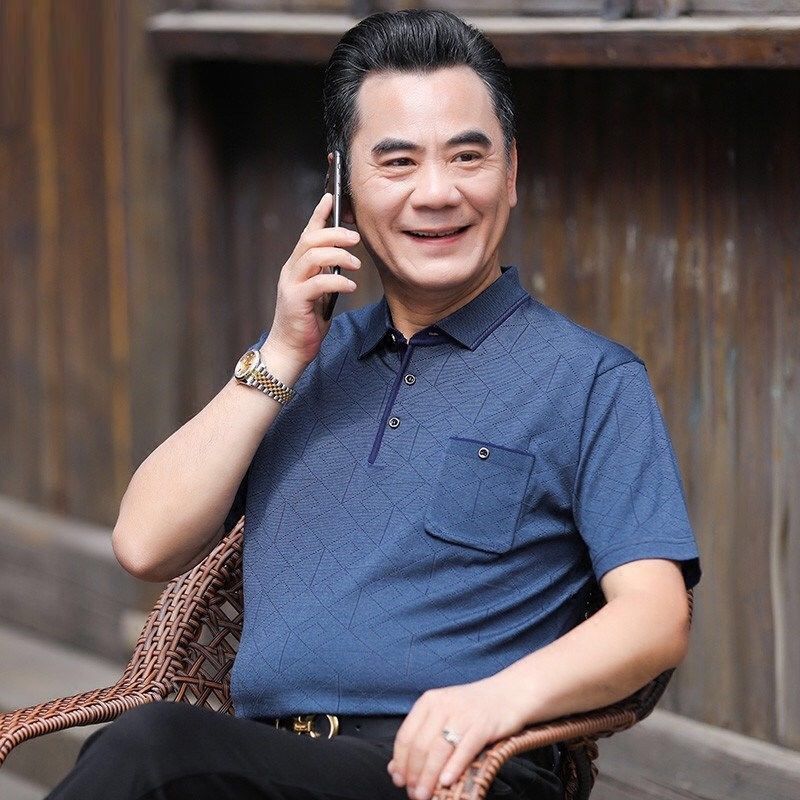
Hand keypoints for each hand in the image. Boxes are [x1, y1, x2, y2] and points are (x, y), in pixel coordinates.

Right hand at [266, 192, 360, 367]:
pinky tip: (350, 285)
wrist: (289, 350)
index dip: (318, 214)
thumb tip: (344, 261)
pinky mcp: (296, 301)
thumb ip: (326, 275)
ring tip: (357, 265)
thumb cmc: (305, 323)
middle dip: (335, 233)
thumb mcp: (319, 294)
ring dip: (339, 255)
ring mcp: (291, 285)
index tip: (330, 198)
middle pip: (310, 239)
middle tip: (356, 238)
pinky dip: (338, 280)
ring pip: (313, 256)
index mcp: (296, 267)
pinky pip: (319, 282)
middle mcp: (291, 271)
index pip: (306, 233)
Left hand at [387, 677, 524, 799]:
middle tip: (414, 794)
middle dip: (414, 774)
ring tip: (425, 795)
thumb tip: (395, 768)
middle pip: (420, 745)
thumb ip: (421, 738)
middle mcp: (443, 705)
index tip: (399, 781)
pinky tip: (446, 782)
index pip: (406, 735)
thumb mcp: (443, 716)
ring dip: (429, 777)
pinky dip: (453, 767)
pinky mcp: (483, 725)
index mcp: (429, 701)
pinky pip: (464, 749)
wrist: (508, 693)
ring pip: (439, 750)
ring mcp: (463, 714)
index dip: (400, 762)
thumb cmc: (472, 709)